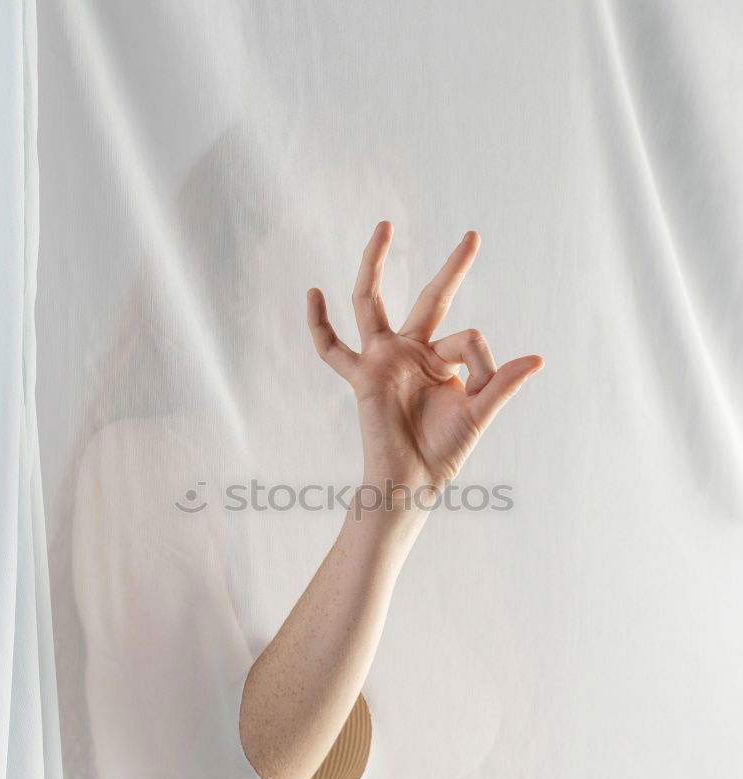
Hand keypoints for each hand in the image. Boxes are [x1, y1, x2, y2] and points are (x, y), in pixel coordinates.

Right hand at [307, 221, 543, 494]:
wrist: (413, 479)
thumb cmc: (445, 450)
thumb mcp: (480, 413)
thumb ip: (501, 383)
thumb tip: (538, 359)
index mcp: (444, 360)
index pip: (470, 338)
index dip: (480, 362)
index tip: (476, 392)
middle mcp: (414, 352)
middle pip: (432, 297)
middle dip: (453, 268)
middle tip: (474, 236)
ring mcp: (385, 359)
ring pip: (371, 301)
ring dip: (375, 263)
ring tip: (384, 226)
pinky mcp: (362, 375)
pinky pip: (332, 349)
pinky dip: (319, 324)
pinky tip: (312, 293)